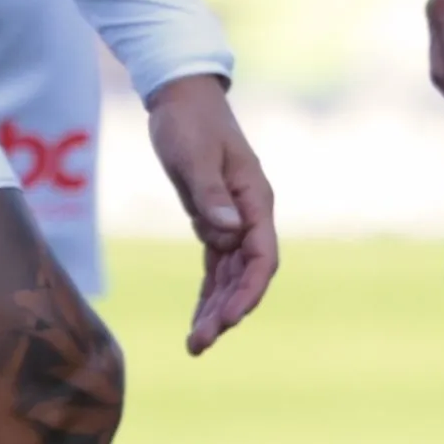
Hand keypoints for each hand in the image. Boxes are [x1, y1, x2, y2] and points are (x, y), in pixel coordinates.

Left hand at [141, 72, 279, 353]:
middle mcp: (250, 215)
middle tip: (199, 344)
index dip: (248, 291)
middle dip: (227, 311)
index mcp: (255, 200)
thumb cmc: (189, 122)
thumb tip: (229, 232)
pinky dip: (208, 292)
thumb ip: (211, 194)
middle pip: (247, 275)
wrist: (182, 99)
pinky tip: (198, 319)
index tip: (228, 319)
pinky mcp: (214, 220)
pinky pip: (215, 266)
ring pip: (230, 276)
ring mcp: (234, 220)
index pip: (262, 257)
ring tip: (195, 345)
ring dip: (216, 309)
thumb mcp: (193, 155)